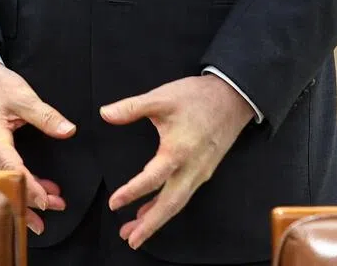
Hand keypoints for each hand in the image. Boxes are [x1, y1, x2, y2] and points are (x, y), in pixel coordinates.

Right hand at [0, 62, 75, 234]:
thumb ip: (46, 115)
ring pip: (1, 184)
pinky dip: (15, 185)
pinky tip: (33, 188)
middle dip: (28, 201)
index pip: (11, 169)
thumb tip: (68, 131)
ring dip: (23, 195)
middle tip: (53, 210)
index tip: (46, 201)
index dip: (29, 187)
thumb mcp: (22, 95)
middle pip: (5, 184)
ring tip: (47, 208)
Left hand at [100, 74, 253, 249]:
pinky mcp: (204, 171)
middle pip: (169, 204)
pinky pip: (184, 195)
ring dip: (158, 219)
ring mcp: (200, 173)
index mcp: (178, 151)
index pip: (152, 179)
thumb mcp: (161, 97)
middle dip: (150, 224)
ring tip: (136, 232)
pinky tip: (154, 209)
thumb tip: (105, 113)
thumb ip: (132, 108)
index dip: (132, 193)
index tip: (114, 204)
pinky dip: (169, 207)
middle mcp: (191, 168)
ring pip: (178, 203)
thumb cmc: (196, 96)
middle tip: (130, 238)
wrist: (231, 97)